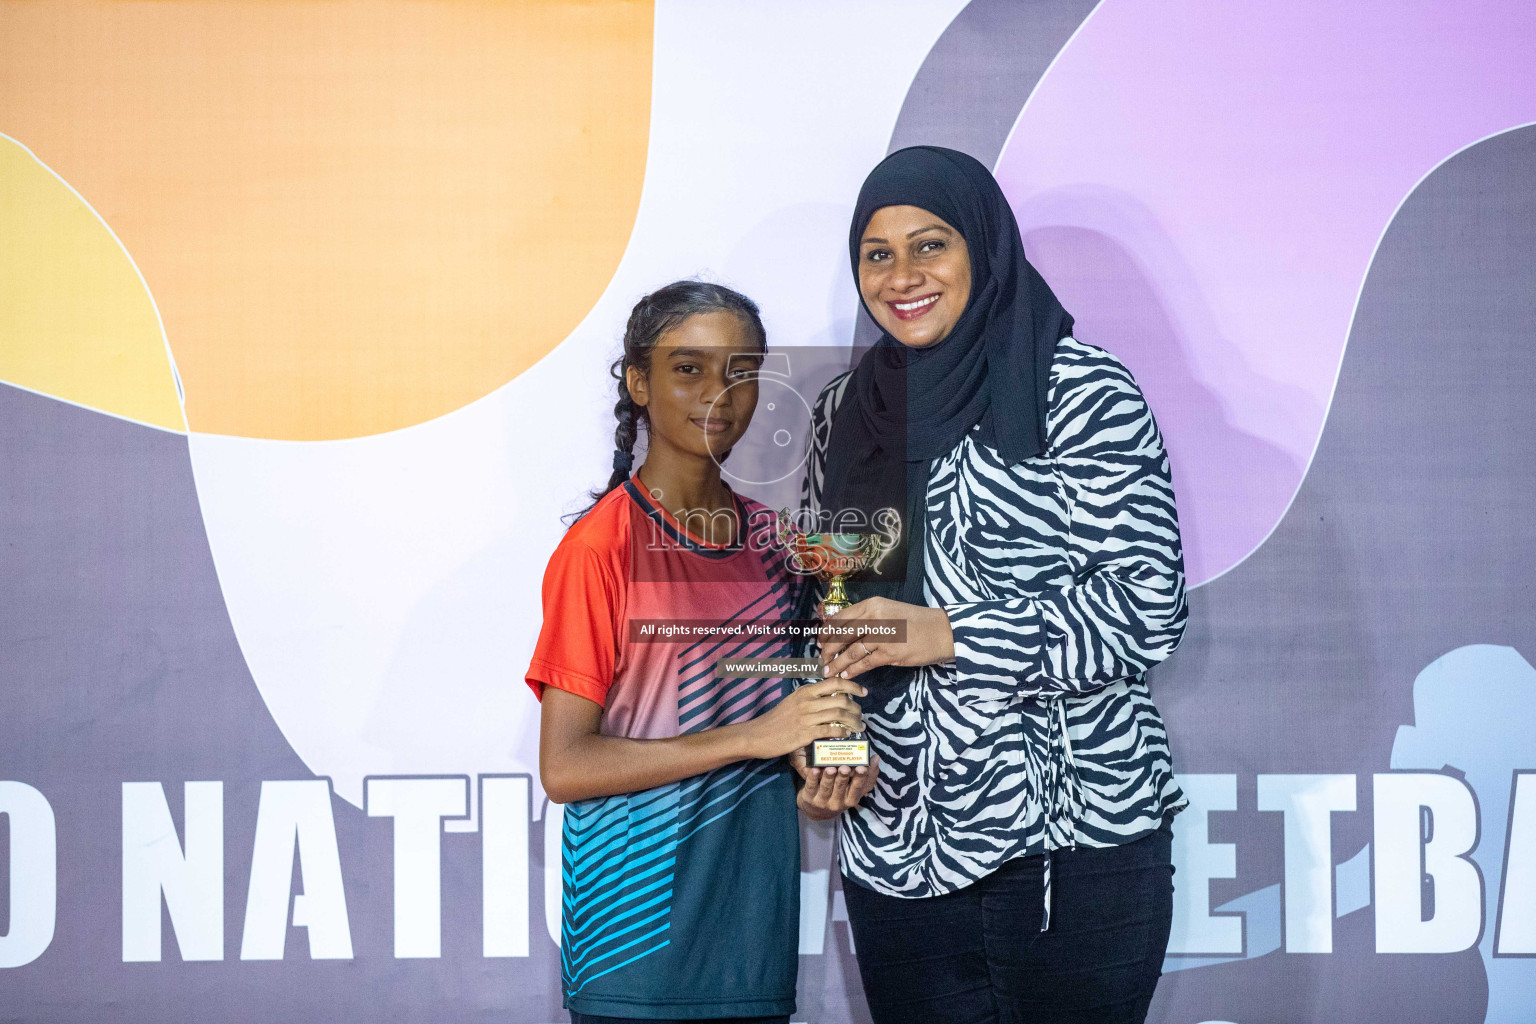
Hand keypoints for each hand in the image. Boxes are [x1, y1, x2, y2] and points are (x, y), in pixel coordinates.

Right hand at [738, 679, 867, 759]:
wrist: (757, 735)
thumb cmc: (777, 720)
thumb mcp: (794, 702)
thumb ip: (812, 699)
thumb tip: (834, 699)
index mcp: (805, 691)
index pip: (835, 682)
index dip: (852, 686)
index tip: (863, 692)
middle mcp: (806, 701)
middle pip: (841, 699)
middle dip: (856, 708)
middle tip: (861, 716)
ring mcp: (806, 717)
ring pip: (839, 715)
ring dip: (853, 722)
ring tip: (858, 727)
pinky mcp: (804, 734)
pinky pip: (830, 730)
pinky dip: (842, 732)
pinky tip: (845, 735)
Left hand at [791, 747, 880, 819]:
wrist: (817, 809)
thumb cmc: (840, 793)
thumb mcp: (855, 788)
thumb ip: (867, 775)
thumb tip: (876, 758)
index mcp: (851, 799)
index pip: (857, 789)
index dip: (860, 778)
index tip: (862, 767)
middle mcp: (837, 803)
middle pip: (841, 788)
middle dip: (843, 778)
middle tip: (845, 767)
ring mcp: (822, 801)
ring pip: (826, 788)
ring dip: (828, 777)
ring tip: (830, 768)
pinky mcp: (809, 798)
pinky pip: (810, 787)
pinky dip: (812, 778)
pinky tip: (814, 769)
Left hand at [820, 597, 954, 680]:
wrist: (941, 631)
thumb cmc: (915, 622)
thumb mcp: (889, 611)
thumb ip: (867, 618)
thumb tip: (844, 631)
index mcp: (872, 605)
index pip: (840, 618)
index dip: (826, 632)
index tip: (819, 641)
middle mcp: (874, 617)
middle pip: (841, 635)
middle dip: (827, 650)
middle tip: (821, 659)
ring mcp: (882, 635)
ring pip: (850, 652)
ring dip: (837, 664)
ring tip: (828, 671)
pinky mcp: (889, 653)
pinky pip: (864, 664)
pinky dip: (852, 671)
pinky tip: (846, 675)